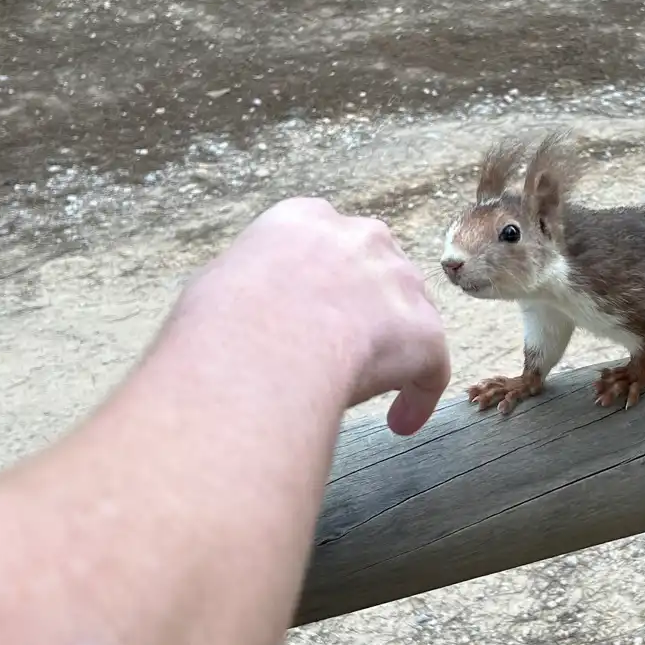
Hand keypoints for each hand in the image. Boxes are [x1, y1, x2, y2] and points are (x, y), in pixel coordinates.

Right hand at [180, 198, 450, 434]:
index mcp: (304, 220)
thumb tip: (242, 311)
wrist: (255, 351)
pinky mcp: (424, 331)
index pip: (327, 243)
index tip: (316, 311)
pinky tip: (401, 424)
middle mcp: (359, 237)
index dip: (326, 280)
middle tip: (346, 349)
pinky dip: (418, 396)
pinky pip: (431, 367)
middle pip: (377, 269)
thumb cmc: (218, 325)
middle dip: (368, 305)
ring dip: (395, 347)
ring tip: (371, 389)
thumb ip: (245, 287)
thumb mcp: (214, 286)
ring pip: (410, 314)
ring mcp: (397, 280)